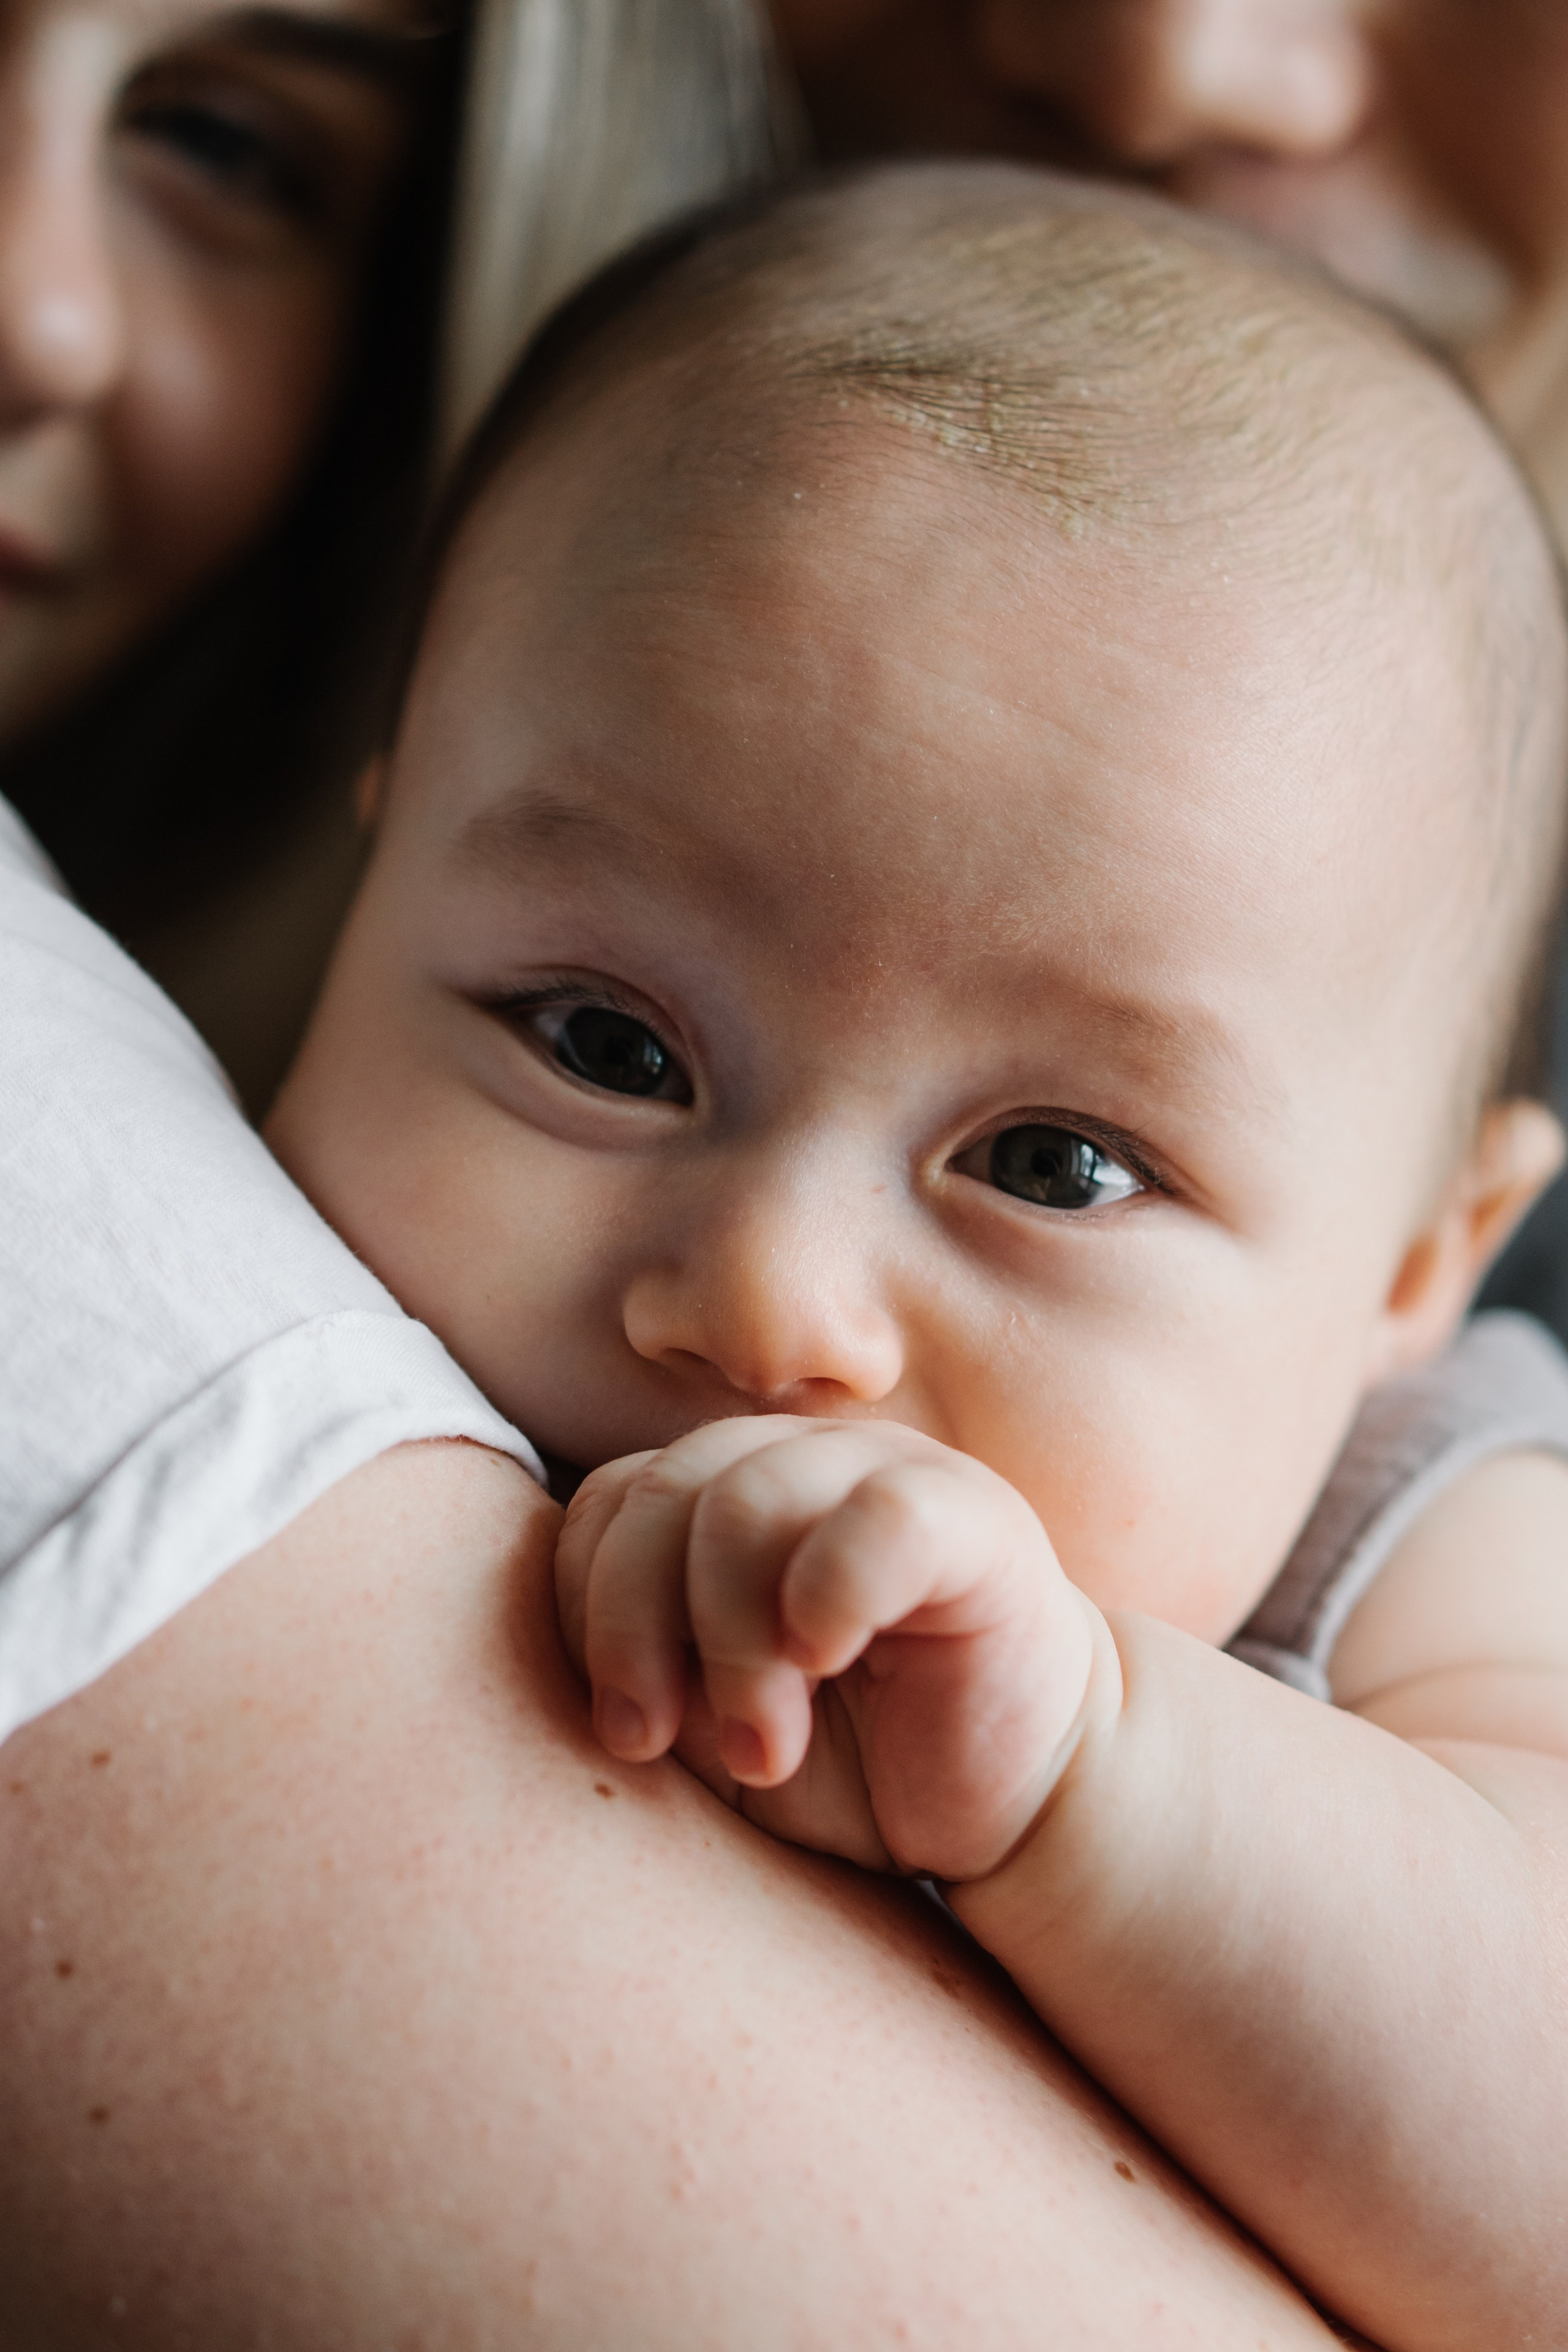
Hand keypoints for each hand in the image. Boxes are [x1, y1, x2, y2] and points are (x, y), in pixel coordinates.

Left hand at [555, 1417, 1100, 1881]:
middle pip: (660, 1495)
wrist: (1016, 1802)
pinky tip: (829, 1663)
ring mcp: (889, 1473)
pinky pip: (878, 1515)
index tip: (628, 1734)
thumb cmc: (852, 1761)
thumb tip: (550, 1657)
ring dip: (733, 1643)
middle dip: (638, 1630)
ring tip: (769, 1745)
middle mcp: (798, 1461)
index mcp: (726, 1495)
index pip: (607, 1505)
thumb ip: (641, 1666)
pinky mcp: (976, 1518)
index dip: (587, 1613)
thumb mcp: (710, 1724)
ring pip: (747, 1497)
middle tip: (666, 1745)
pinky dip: (830, 1591)